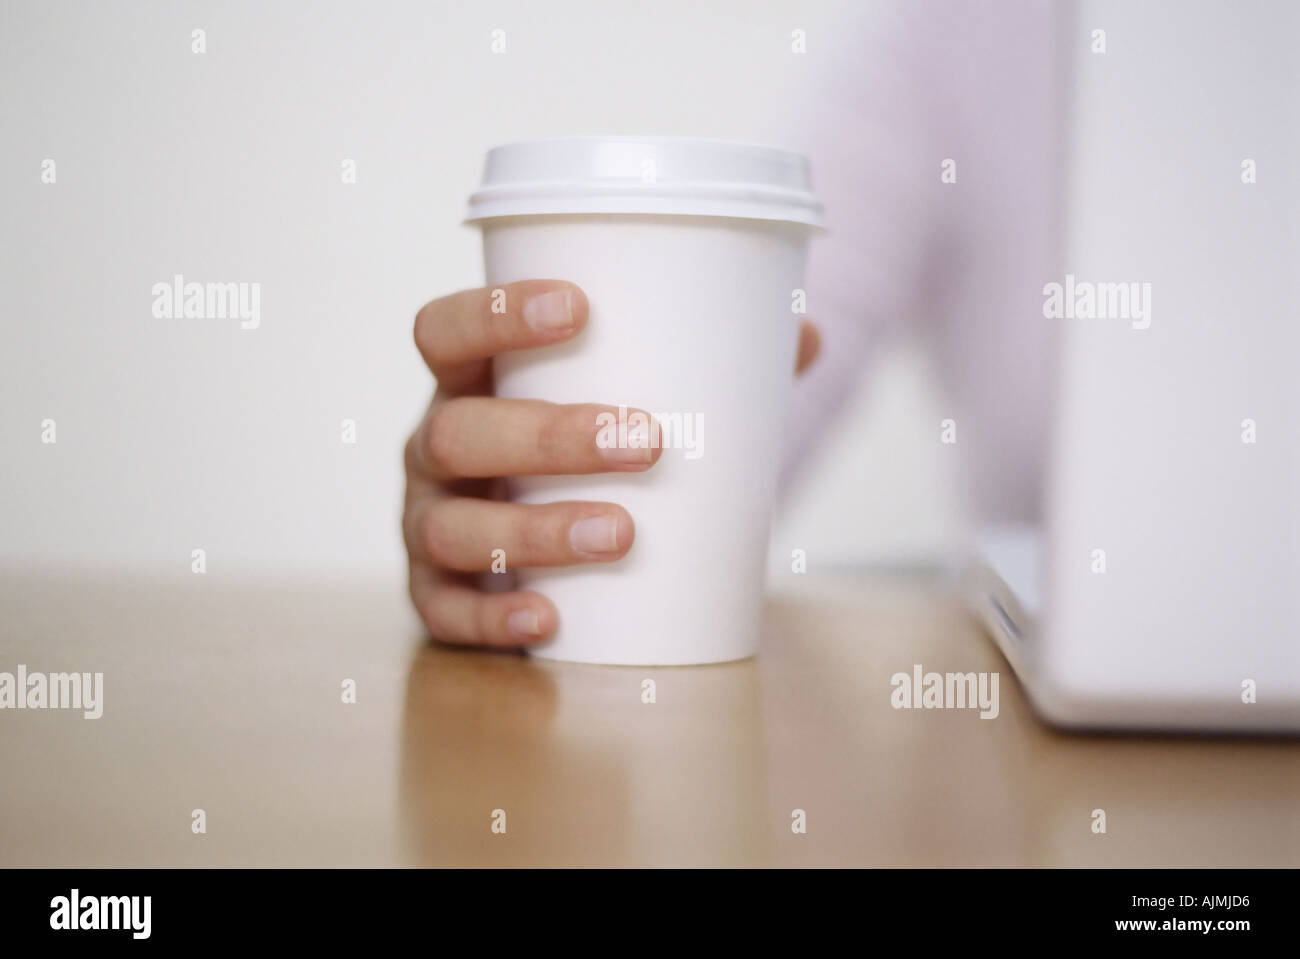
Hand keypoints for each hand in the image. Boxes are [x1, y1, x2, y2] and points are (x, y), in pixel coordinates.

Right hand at [403, 279, 820, 647]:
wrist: (550, 541)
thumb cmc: (588, 452)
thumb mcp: (635, 400)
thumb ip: (711, 364)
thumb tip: (805, 337)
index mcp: (471, 382)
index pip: (446, 331)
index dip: (494, 314)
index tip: (579, 308)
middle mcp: (434, 447)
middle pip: (458, 431)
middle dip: (549, 436)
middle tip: (647, 441)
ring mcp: (426, 523)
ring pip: (453, 526)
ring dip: (534, 530)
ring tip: (622, 534)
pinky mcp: (433, 595)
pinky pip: (442, 612)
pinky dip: (493, 617)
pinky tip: (548, 616)